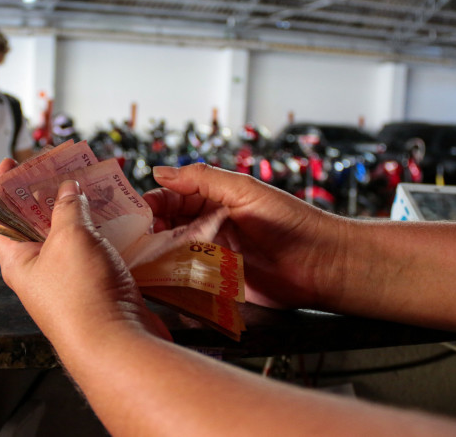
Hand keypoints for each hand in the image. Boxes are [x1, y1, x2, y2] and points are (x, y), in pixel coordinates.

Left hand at [0, 159, 170, 346]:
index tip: (10, 163)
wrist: (116, 345)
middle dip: (48, 194)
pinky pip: (95, 252)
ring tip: (93, 183)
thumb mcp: (69, 237)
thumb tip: (66, 188)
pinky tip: (117, 215)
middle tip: (62, 167)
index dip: (0, 189)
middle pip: (35, 225)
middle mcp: (38, 272)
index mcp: (17, 261)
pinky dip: (103, 231)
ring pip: (69, 238)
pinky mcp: (96, 287)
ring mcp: (68, 281)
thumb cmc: (82, 293)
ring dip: (80, 211)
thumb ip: (67, 207)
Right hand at [144, 164, 344, 309]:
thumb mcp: (244, 191)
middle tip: (133, 237)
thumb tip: (161, 171)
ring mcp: (212, 254)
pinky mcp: (217, 282)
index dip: (153, 201)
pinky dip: (171, 276)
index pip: (173, 196)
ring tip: (141, 257)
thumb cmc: (291, 223)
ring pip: (172, 251)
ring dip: (157, 252)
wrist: (322, 266)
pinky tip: (158, 276)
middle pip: (167, 224)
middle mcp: (210, 225)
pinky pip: (187, 277)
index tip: (134, 211)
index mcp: (215, 198)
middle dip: (149, 228)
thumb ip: (202, 179)